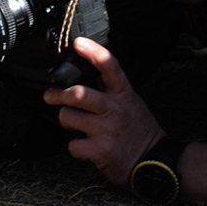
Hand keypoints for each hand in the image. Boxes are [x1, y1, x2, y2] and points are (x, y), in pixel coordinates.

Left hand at [42, 37, 164, 186]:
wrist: (155, 163)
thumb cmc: (139, 131)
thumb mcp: (131, 103)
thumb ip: (110, 88)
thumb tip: (89, 71)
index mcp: (123, 94)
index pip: (109, 66)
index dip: (93, 52)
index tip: (77, 43)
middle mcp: (115, 109)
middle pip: (78, 93)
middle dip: (58, 95)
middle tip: (50, 96)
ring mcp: (107, 129)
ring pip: (68, 117)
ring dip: (66, 122)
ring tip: (75, 126)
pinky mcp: (100, 150)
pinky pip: (72, 145)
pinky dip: (75, 147)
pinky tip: (86, 146)